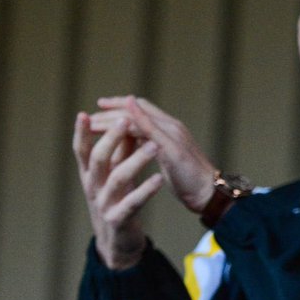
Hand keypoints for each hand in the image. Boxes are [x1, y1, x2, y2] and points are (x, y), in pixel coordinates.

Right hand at [73, 111, 162, 269]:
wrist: (118, 242)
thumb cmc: (118, 200)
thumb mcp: (115, 175)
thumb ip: (119, 151)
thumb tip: (124, 121)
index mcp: (90, 174)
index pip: (82, 150)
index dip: (81, 133)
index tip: (83, 114)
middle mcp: (92, 187)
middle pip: (98, 159)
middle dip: (111, 139)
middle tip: (126, 120)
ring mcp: (104, 204)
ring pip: (117, 178)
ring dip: (136, 160)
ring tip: (154, 147)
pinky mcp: (118, 219)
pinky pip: (132, 203)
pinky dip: (146, 190)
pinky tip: (159, 180)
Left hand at [93, 96, 217, 214]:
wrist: (209, 194)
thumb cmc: (189, 179)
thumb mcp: (167, 156)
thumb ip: (152, 143)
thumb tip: (134, 137)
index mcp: (169, 128)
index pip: (141, 107)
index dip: (120, 106)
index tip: (100, 106)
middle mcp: (172, 126)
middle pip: (137, 108)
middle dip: (111, 111)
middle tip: (90, 116)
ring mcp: (173, 136)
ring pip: (139, 118)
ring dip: (113, 120)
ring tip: (92, 125)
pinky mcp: (173, 149)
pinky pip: (148, 133)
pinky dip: (130, 128)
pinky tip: (114, 131)